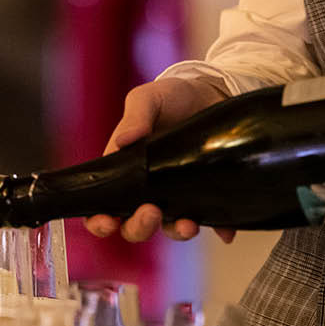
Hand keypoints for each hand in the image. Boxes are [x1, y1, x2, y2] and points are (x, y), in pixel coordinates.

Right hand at [84, 76, 236, 242]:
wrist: (210, 93)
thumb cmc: (171, 97)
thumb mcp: (148, 99)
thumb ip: (134, 117)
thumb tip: (123, 141)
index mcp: (124, 171)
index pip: (103, 206)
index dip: (100, 222)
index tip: (107, 222)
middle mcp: (147, 190)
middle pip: (134, 226)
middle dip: (139, 227)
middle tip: (151, 211)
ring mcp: (176, 195)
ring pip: (170, 228)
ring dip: (176, 232)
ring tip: (187, 224)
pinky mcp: (204, 194)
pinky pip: (211, 220)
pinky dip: (218, 228)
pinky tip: (224, 229)